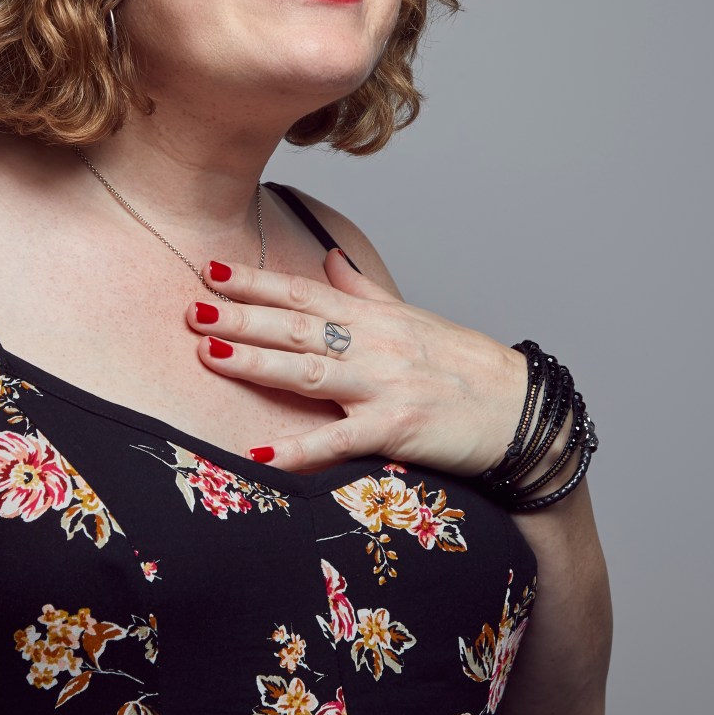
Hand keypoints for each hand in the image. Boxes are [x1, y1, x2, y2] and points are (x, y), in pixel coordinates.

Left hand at [187, 249, 526, 474]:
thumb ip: (364, 292)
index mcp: (374, 319)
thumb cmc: (467, 367)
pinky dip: (299, 449)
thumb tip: (330, 260)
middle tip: (192, 308)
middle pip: (296, 328)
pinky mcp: (396, 429)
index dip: (256, 282)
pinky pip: (340, 441)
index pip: (304, 293)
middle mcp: (374, 346)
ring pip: (309, 372)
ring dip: (257, 363)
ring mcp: (384, 387)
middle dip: (241, 317)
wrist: (522, 411)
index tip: (212, 270)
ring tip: (210, 354)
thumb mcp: (414, 319)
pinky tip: (261, 453)